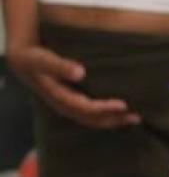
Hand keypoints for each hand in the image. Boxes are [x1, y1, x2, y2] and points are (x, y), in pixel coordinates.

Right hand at [9, 44, 138, 128]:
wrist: (23, 58)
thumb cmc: (33, 56)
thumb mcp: (41, 59)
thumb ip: (58, 66)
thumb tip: (80, 73)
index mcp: (57, 96)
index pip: (83, 108)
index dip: (104, 109)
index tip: (124, 105)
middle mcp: (62, 104)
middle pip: (90, 118)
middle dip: (113, 119)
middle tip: (136, 116)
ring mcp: (67, 105)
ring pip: (91, 119)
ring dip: (113, 120)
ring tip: (135, 117)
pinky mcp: (72, 101)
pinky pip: (91, 113)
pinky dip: (107, 114)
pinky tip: (122, 111)